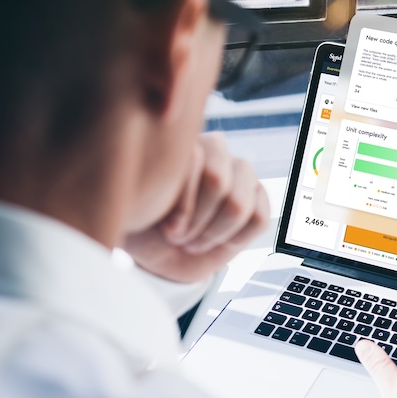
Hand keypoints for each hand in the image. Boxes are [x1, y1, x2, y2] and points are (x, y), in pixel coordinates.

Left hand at [124, 133, 269, 282]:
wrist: (162, 255)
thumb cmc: (145, 226)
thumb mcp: (137, 205)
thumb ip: (157, 181)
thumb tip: (188, 161)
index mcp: (183, 142)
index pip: (193, 161)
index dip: (181, 205)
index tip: (166, 229)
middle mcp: (216, 150)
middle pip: (216, 182)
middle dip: (196, 221)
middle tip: (178, 236)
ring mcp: (241, 173)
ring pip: (238, 204)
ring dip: (213, 233)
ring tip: (194, 240)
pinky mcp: (258, 198)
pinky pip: (259, 219)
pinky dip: (235, 238)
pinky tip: (217, 240)